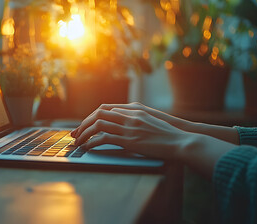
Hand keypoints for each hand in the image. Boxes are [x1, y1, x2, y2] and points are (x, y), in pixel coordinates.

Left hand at [72, 102, 238, 144]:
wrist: (182, 140)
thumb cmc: (168, 133)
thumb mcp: (150, 121)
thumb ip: (136, 119)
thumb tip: (122, 125)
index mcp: (134, 109)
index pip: (105, 108)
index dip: (91, 116)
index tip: (83, 124)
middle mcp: (129, 115)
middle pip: (98, 114)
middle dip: (83, 123)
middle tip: (74, 133)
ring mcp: (129, 127)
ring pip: (98, 125)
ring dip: (85, 133)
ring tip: (78, 142)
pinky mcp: (130, 140)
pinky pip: (104, 138)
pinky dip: (93, 142)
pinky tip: (88, 147)